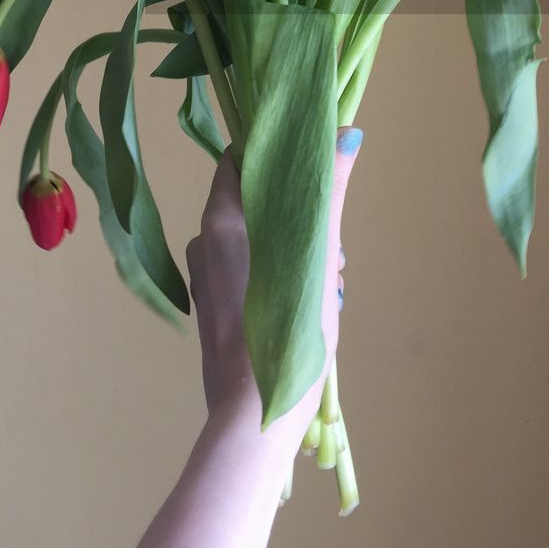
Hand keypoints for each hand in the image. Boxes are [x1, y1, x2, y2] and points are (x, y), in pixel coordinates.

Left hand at [186, 127, 361, 448]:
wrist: (253, 415)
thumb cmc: (286, 330)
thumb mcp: (317, 255)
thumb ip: (327, 192)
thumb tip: (345, 132)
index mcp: (220, 220)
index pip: (241, 160)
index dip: (276, 156)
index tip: (312, 170)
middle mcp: (203, 242)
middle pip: (255, 203)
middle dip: (299, 216)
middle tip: (335, 250)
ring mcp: (204, 278)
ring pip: (256, 241)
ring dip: (296, 250)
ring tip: (330, 285)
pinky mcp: (212, 309)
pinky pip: (247, 272)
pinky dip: (278, 276)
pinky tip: (307, 307)